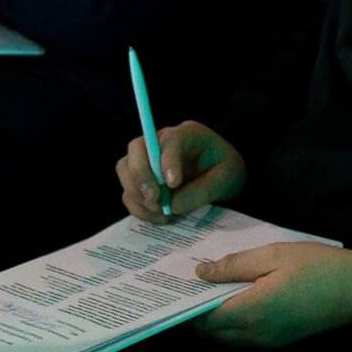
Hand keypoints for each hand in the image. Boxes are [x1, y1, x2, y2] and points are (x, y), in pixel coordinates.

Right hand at [117, 119, 247, 221]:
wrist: (221, 179)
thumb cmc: (226, 173)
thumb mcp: (226, 179)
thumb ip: (201, 191)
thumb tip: (171, 205)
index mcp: (188, 134)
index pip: (171, 141)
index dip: (167, 161)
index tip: (173, 184)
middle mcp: (162, 142)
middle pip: (136, 148)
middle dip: (142, 176)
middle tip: (156, 199)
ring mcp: (148, 159)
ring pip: (125, 169)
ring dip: (138, 195)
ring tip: (162, 211)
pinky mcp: (141, 179)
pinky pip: (128, 192)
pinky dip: (139, 208)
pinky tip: (161, 216)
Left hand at [192, 242, 351, 347]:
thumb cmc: (316, 267)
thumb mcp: (274, 255)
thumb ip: (235, 265)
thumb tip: (201, 273)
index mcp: (251, 311)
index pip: (203, 318)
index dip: (189, 304)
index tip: (183, 284)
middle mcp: (255, 333)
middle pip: (212, 333)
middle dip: (198, 313)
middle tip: (197, 285)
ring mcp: (267, 341)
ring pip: (227, 338)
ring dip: (216, 321)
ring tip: (216, 291)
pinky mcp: (279, 341)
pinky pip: (244, 339)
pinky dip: (233, 325)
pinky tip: (238, 301)